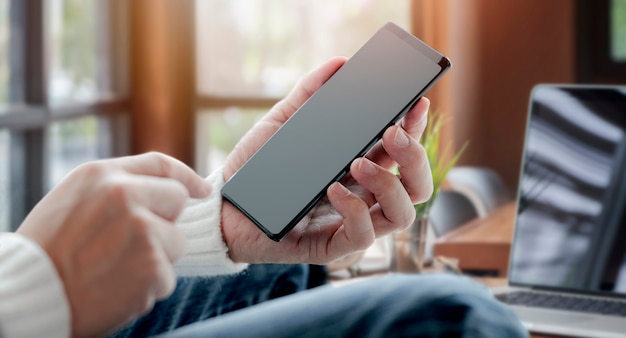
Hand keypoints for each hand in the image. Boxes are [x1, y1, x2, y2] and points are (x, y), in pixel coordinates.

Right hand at [17, 152, 210, 337]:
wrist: (29, 294)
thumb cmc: (48, 251)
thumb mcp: (73, 201)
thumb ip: (115, 189)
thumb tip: (162, 190)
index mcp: (102, 175)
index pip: (159, 165)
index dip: (186, 176)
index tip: (202, 189)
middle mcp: (124, 195)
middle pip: (177, 199)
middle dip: (165, 222)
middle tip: (132, 243)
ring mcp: (141, 229)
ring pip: (176, 242)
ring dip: (156, 260)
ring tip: (116, 269)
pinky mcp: (151, 265)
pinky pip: (167, 277)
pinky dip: (148, 288)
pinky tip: (117, 289)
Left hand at [222, 56, 432, 263]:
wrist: (222, 205)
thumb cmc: (256, 166)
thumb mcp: (282, 123)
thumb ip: (309, 93)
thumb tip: (339, 64)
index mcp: (358, 166)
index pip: (402, 151)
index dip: (416, 128)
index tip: (415, 102)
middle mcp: (362, 196)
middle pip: (416, 185)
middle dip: (414, 157)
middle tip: (391, 133)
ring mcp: (350, 223)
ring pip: (401, 213)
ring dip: (389, 184)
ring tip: (358, 162)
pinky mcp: (330, 246)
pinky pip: (363, 237)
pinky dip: (356, 211)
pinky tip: (334, 190)